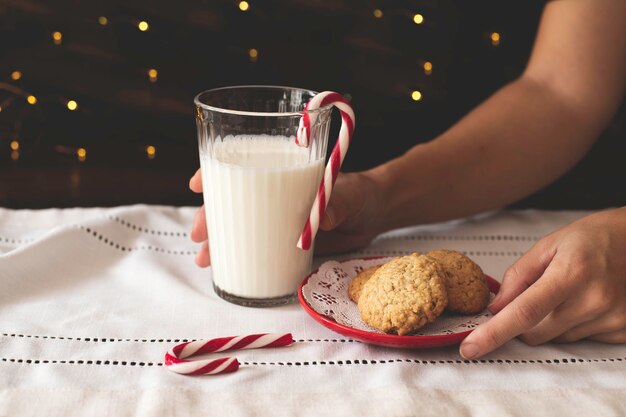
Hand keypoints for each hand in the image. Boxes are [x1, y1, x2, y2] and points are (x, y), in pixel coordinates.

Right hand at [188, 168, 385, 265]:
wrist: (375, 216)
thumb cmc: (360, 193)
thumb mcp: (351, 194)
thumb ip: (337, 203)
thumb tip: (321, 220)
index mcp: (283, 173)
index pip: (242, 166)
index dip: (216, 171)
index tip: (198, 183)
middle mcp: (273, 195)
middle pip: (232, 201)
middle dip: (210, 215)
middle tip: (199, 234)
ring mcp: (276, 219)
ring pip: (239, 226)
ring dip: (218, 240)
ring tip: (204, 259)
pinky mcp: (284, 242)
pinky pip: (256, 247)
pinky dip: (239, 257)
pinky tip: (224, 268)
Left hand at [460, 207, 625, 358]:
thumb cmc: (593, 239)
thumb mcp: (549, 245)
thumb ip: (518, 276)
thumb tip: (495, 307)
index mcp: (571, 273)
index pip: (524, 311)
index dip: (493, 333)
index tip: (470, 347)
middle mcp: (594, 299)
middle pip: (535, 333)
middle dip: (522, 321)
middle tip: (535, 295)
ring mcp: (612, 318)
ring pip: (556, 338)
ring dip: (550, 322)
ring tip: (569, 291)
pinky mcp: (623, 332)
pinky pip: (581, 339)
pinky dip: (573, 324)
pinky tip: (586, 301)